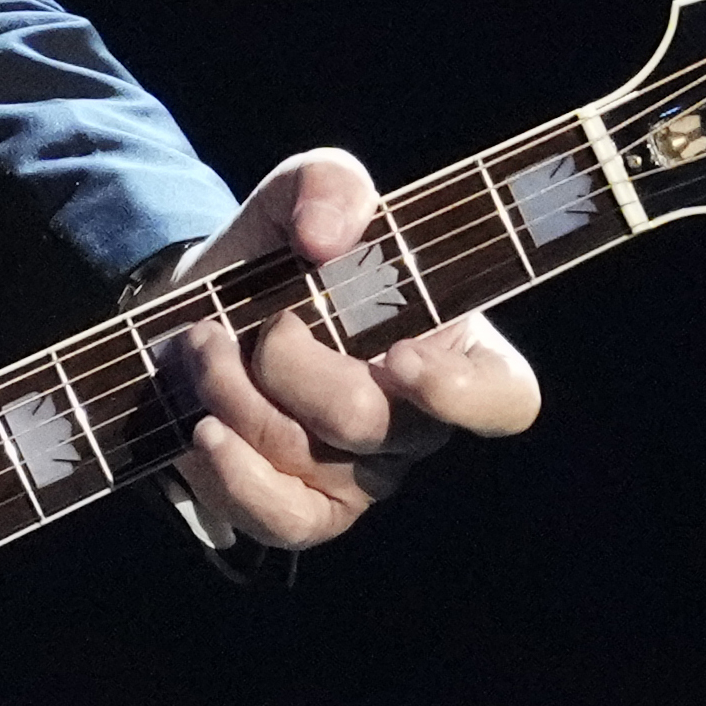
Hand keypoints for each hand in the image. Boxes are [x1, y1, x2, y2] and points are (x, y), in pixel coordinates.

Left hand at [151, 147, 543, 553]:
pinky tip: (201, 431)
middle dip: (285, 365)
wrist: (201, 307)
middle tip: (247, 321)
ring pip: (306, 460)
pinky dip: (231, 474)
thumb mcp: (304, 192)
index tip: (400, 357)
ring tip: (201, 347)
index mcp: (452, 348)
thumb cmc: (280, 253)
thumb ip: (328, 184)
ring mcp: (362, 478)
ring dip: (234, 396)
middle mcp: (417, 424)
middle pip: (369, 422)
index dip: (463, 393)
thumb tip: (326, 236)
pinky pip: (280, 521)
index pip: (505, 399)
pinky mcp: (303, 512)